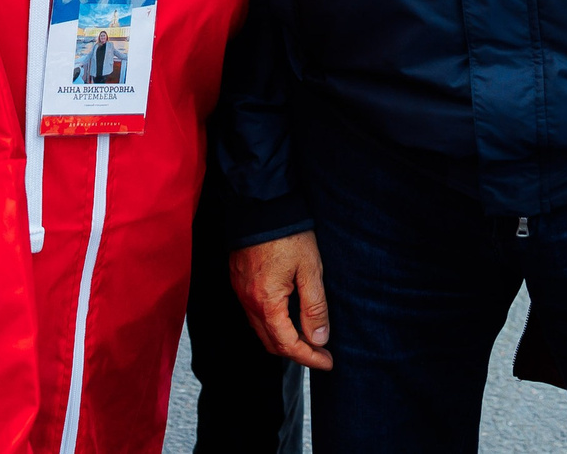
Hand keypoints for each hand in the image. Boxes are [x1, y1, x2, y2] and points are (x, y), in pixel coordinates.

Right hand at [231, 231, 331, 370]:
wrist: (262, 204)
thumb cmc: (288, 234)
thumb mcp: (310, 270)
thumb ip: (315, 307)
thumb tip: (319, 338)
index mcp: (266, 302)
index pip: (288, 344)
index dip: (309, 358)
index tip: (328, 362)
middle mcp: (248, 301)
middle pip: (271, 343)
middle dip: (297, 353)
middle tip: (321, 353)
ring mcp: (240, 292)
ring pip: (261, 330)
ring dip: (283, 340)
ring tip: (307, 338)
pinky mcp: (238, 281)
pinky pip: (253, 314)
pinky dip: (271, 324)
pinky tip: (288, 318)